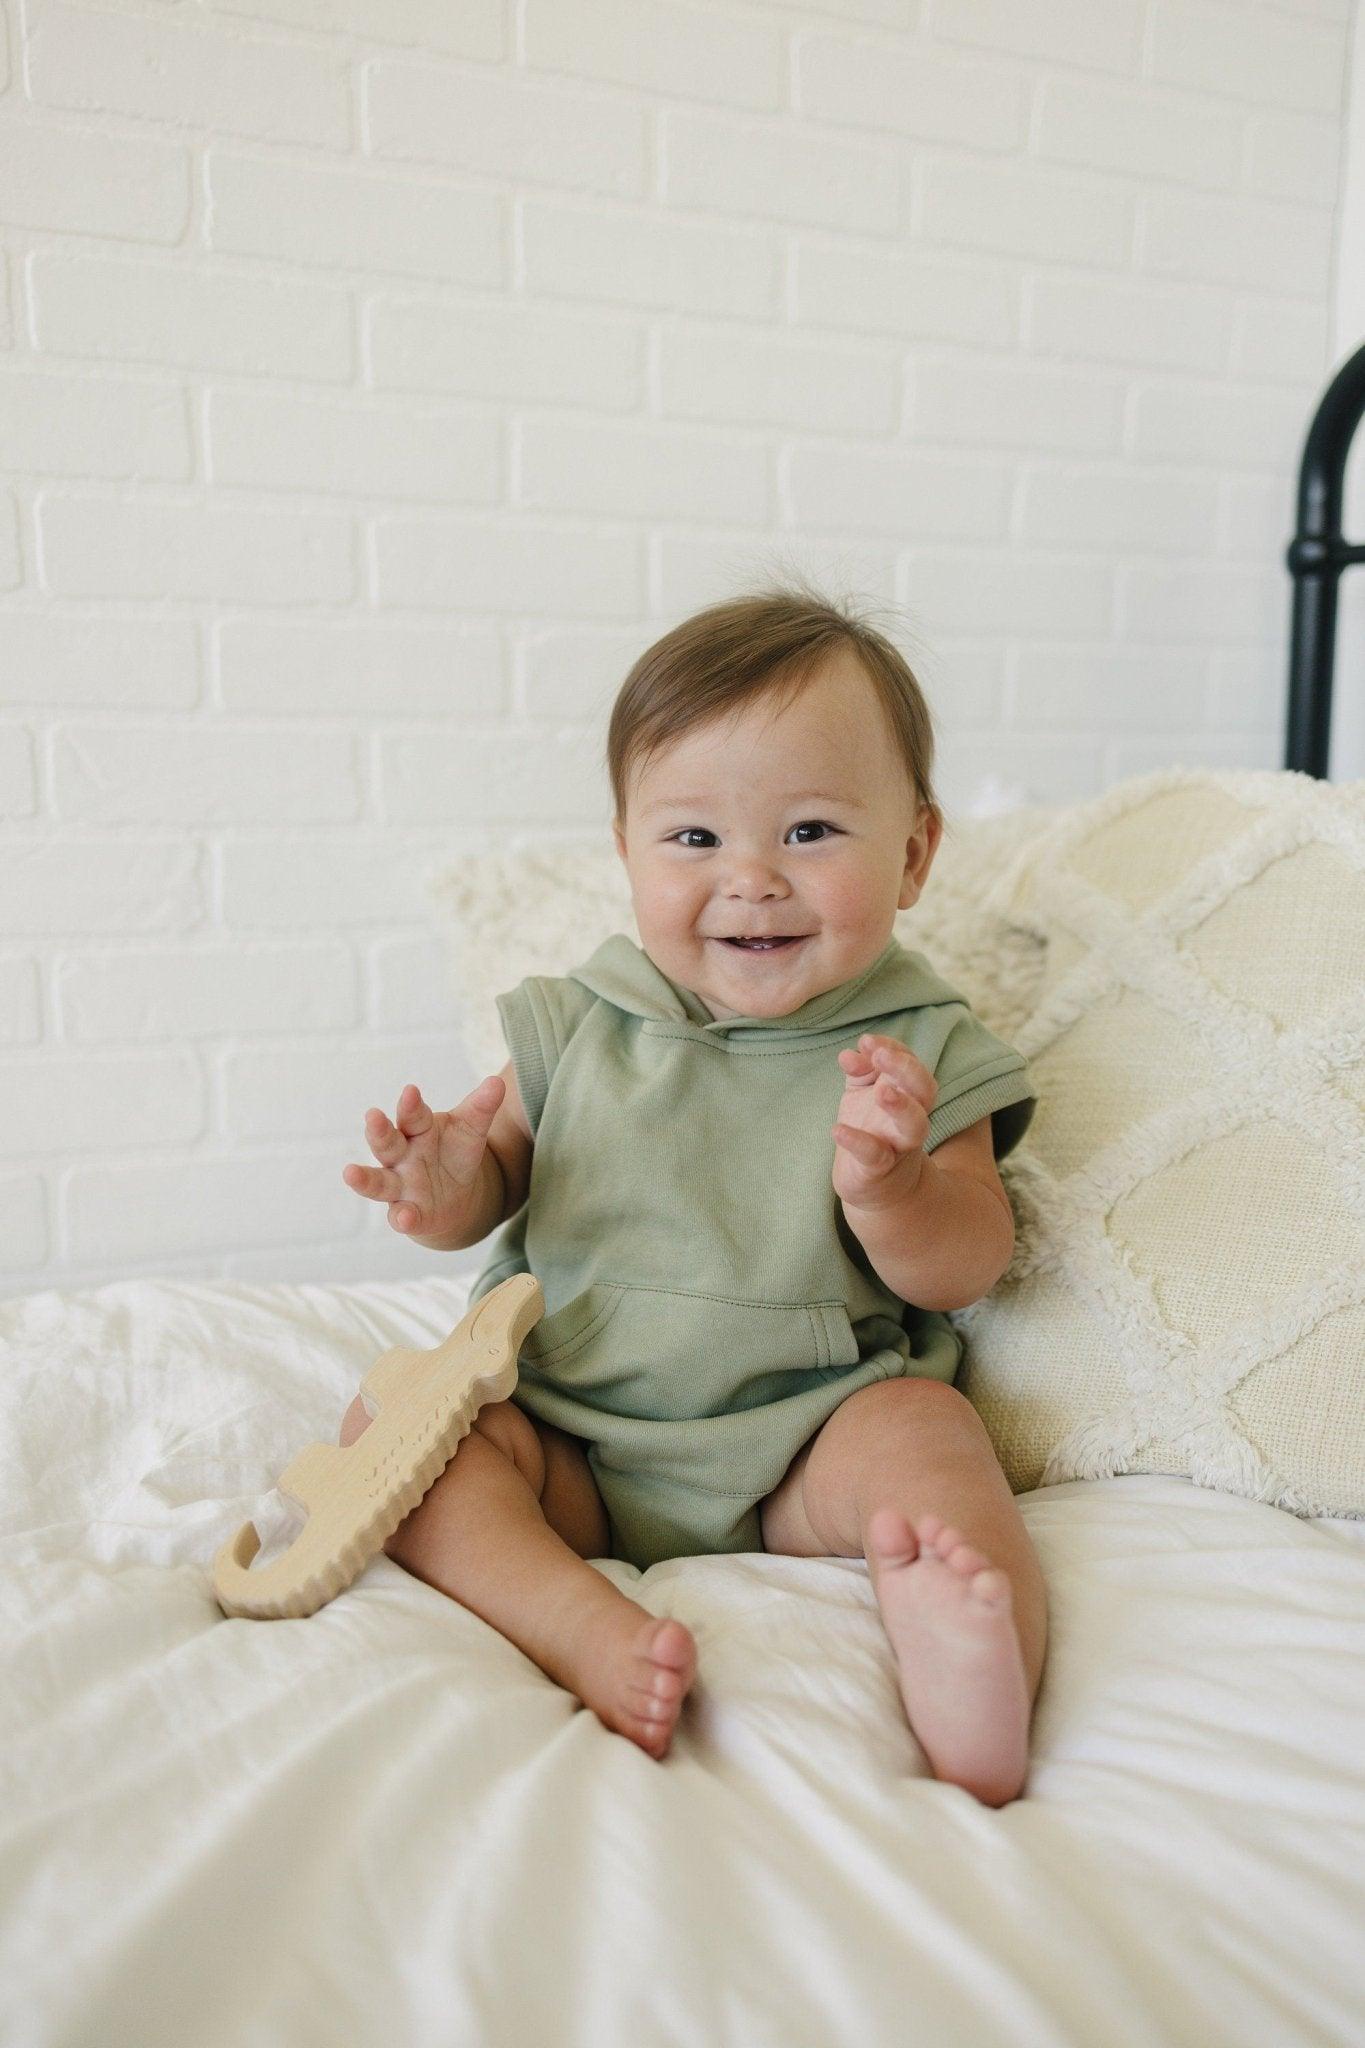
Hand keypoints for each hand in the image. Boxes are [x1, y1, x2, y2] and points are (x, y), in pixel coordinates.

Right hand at [341, 1077, 504, 1238]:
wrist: (457, 1196)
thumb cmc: (455, 1153)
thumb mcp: (471, 1129)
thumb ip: (481, 1107)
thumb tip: (498, 1082)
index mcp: (417, 1130)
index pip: (412, 1115)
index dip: (411, 1104)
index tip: (411, 1091)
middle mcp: (402, 1157)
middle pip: (386, 1143)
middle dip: (379, 1131)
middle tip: (372, 1116)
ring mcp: (400, 1186)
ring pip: (378, 1182)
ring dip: (364, 1179)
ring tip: (350, 1172)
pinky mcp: (409, 1214)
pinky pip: (401, 1216)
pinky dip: (402, 1218)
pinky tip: (404, 1218)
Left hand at [831, 1033, 935, 1213]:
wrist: (875, 1185)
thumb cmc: (872, 1129)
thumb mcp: (863, 1093)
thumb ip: (859, 1070)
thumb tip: (850, 1053)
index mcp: (907, 1094)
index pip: (910, 1063)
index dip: (893, 1048)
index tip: (867, 1041)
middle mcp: (910, 1118)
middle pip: (925, 1089)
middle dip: (907, 1069)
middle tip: (881, 1055)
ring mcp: (898, 1144)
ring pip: (914, 1124)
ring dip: (901, 1106)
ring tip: (882, 1091)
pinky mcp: (879, 1169)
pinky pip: (875, 1155)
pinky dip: (858, 1142)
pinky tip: (838, 1130)